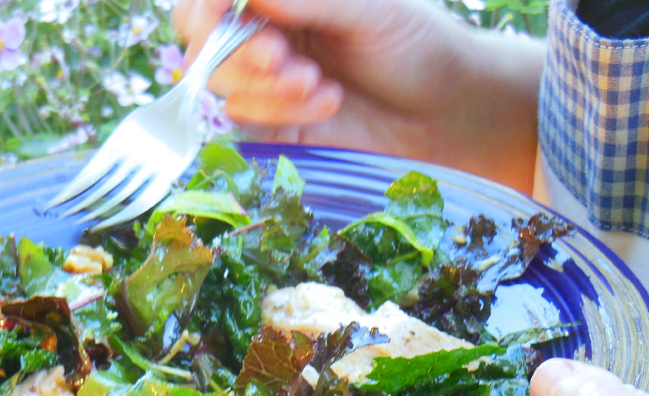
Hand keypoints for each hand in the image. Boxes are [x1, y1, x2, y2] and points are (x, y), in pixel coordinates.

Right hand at [173, 0, 545, 191]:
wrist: (446, 112)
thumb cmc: (414, 44)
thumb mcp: (367, 8)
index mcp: (281, 0)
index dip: (205, 5)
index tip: (216, 10)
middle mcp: (264, 36)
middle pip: (203, 42)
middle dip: (237, 51)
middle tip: (281, 57)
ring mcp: (266, 86)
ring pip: (221, 84)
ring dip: (264, 86)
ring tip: (316, 83)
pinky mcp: (275, 130)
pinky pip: (246, 122)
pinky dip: (279, 112)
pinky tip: (326, 102)